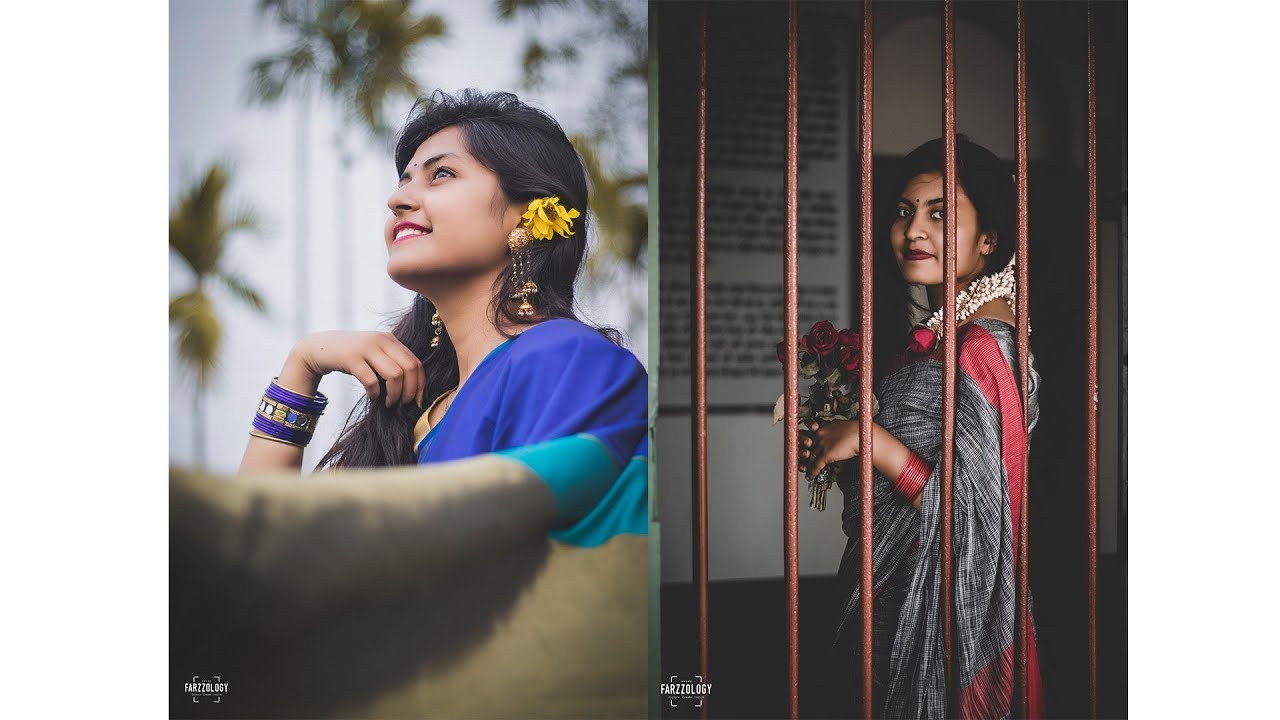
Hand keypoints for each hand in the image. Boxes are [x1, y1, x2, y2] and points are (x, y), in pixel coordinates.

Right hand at [289, 331, 425, 408]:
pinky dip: (375, 393)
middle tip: (402, 404)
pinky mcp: (351, 357)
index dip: (420, 385)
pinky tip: (372, 397)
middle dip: (410, 391)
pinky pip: (372, 380)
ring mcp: (366, 347)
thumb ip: (392, 364)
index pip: (416, 363)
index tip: (419, 402)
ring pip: (394, 375)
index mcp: (390, 339)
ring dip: (394, 394)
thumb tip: (414, 391)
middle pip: (409, 368)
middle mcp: (381, 340)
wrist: (318, 348)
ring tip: (388, 403)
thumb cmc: (352, 358)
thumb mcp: (374, 356)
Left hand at [799, 420, 861, 479]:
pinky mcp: (826, 454)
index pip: (809, 434)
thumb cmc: (856, 430)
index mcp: (823, 427)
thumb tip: (836, 429)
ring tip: (803, 470)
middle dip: (802, 452)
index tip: (804, 444)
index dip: (805, 440)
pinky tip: (809, 476)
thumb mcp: (841, 425)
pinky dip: (812, 472)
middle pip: (806, 446)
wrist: (861, 434)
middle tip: (800, 457)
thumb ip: (834, 429)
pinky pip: (816, 465)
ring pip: (809, 457)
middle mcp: (820, 435)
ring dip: (805, 465)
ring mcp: (822, 445)